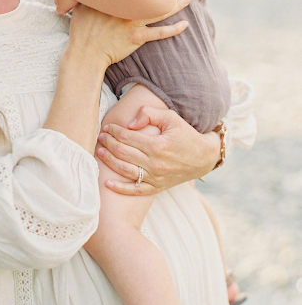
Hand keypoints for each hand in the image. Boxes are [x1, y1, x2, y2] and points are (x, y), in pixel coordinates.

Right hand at [65, 0, 190, 69]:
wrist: (85, 52)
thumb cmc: (81, 29)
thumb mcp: (81, 3)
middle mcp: (126, 7)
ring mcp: (133, 22)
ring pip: (159, 11)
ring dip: (175, 5)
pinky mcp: (137, 38)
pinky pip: (159, 33)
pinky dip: (173, 30)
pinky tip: (185, 25)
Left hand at [96, 106, 220, 194]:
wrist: (203, 158)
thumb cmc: (185, 134)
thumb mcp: (170, 117)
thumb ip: (149, 114)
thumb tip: (130, 124)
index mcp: (158, 145)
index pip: (128, 137)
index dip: (114, 131)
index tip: (107, 127)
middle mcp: (155, 164)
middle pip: (123, 152)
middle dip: (108, 143)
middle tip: (100, 137)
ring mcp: (156, 178)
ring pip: (125, 170)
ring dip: (109, 161)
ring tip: (100, 152)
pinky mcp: (157, 188)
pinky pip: (135, 191)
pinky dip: (120, 188)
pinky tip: (107, 183)